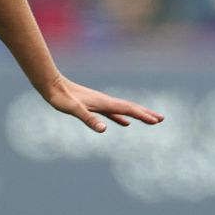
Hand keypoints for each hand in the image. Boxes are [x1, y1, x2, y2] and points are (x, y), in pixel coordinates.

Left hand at [43, 73, 163, 130]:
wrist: (51, 84)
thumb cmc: (61, 97)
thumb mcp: (73, 110)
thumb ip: (88, 119)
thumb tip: (103, 129)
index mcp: (104, 103)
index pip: (128, 110)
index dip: (142, 115)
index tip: (156, 121)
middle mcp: (105, 101)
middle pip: (130, 108)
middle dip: (146, 113)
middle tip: (162, 119)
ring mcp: (101, 103)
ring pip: (124, 109)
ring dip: (138, 114)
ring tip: (150, 119)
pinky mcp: (94, 106)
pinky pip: (113, 113)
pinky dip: (122, 117)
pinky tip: (125, 123)